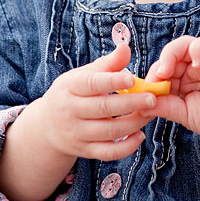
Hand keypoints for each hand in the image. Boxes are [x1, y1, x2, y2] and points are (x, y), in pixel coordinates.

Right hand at [28, 42, 155, 160]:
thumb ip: (107, 64)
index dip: (112, 81)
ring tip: (151, 113)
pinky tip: (140, 135)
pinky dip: (126, 147)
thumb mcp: (83, 75)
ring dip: (134, 123)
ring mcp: (76, 133)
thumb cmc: (72, 93)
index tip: (132, 79)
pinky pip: (108, 152)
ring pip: (109, 132)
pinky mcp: (84, 151)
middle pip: (103, 108)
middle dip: (131, 104)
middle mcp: (70, 111)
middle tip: (153, 98)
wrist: (46, 126)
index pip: (91, 84)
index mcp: (70, 87)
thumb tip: (125, 47)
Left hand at [144, 35, 199, 146]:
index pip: (160, 70)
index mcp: (181, 81)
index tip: (144, 91)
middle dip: (159, 67)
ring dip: (170, 54)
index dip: (151, 78)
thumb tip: (140, 103)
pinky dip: (197, 49)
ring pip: (183, 44)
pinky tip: (196, 65)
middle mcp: (191, 68)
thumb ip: (164, 105)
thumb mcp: (183, 114)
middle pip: (169, 55)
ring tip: (166, 71)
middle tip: (154, 81)